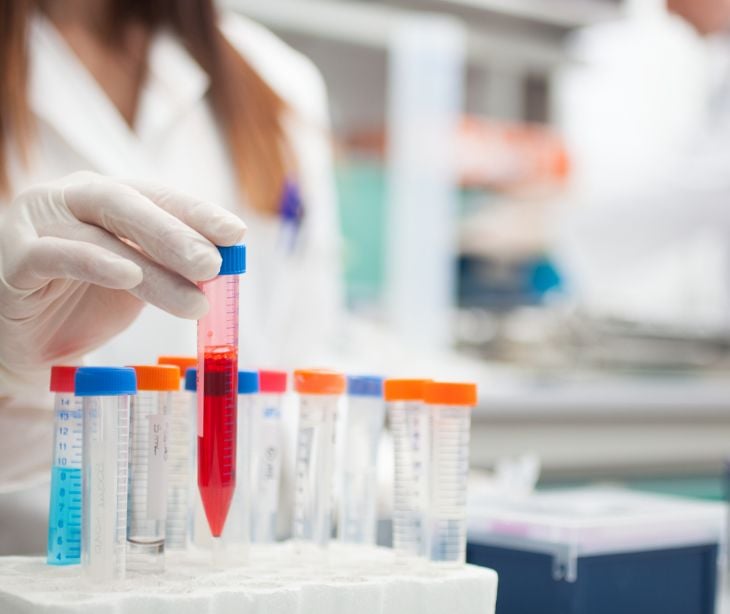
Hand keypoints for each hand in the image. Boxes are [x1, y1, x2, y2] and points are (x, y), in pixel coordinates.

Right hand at [0, 171, 245, 392]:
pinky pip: (56, 255)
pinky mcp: (16, 258)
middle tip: (215, 263)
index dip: (198, 213)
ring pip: (102, 235)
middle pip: (130, 205)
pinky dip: (95, 263)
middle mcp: (72, 200)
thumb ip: (171, 264)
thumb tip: (224, 261)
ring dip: (153, 268)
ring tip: (194, 297)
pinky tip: (128, 276)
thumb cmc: (84, 300)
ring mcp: (40, 224)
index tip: (236, 234)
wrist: (28, 340)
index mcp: (108, 198)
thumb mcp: (139, 279)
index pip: (158, 197)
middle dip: (178, 234)